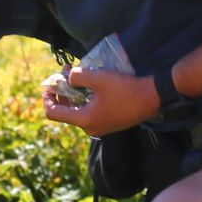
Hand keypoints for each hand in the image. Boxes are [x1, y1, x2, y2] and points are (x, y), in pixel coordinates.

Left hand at [41, 67, 158, 136]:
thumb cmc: (126, 88)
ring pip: (77, 111)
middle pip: (65, 111)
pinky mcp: (109, 123)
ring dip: (73, 94)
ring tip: (75, 75)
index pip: (53, 113)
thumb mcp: (98, 78)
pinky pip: (89, 112)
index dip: (46, 97)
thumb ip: (76, 77)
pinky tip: (89, 85)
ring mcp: (100, 128)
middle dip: (61, 92)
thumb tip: (68, 79)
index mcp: (84, 120)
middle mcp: (90, 128)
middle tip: (64, 73)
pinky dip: (85, 99)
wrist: (155, 97)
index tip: (48, 83)